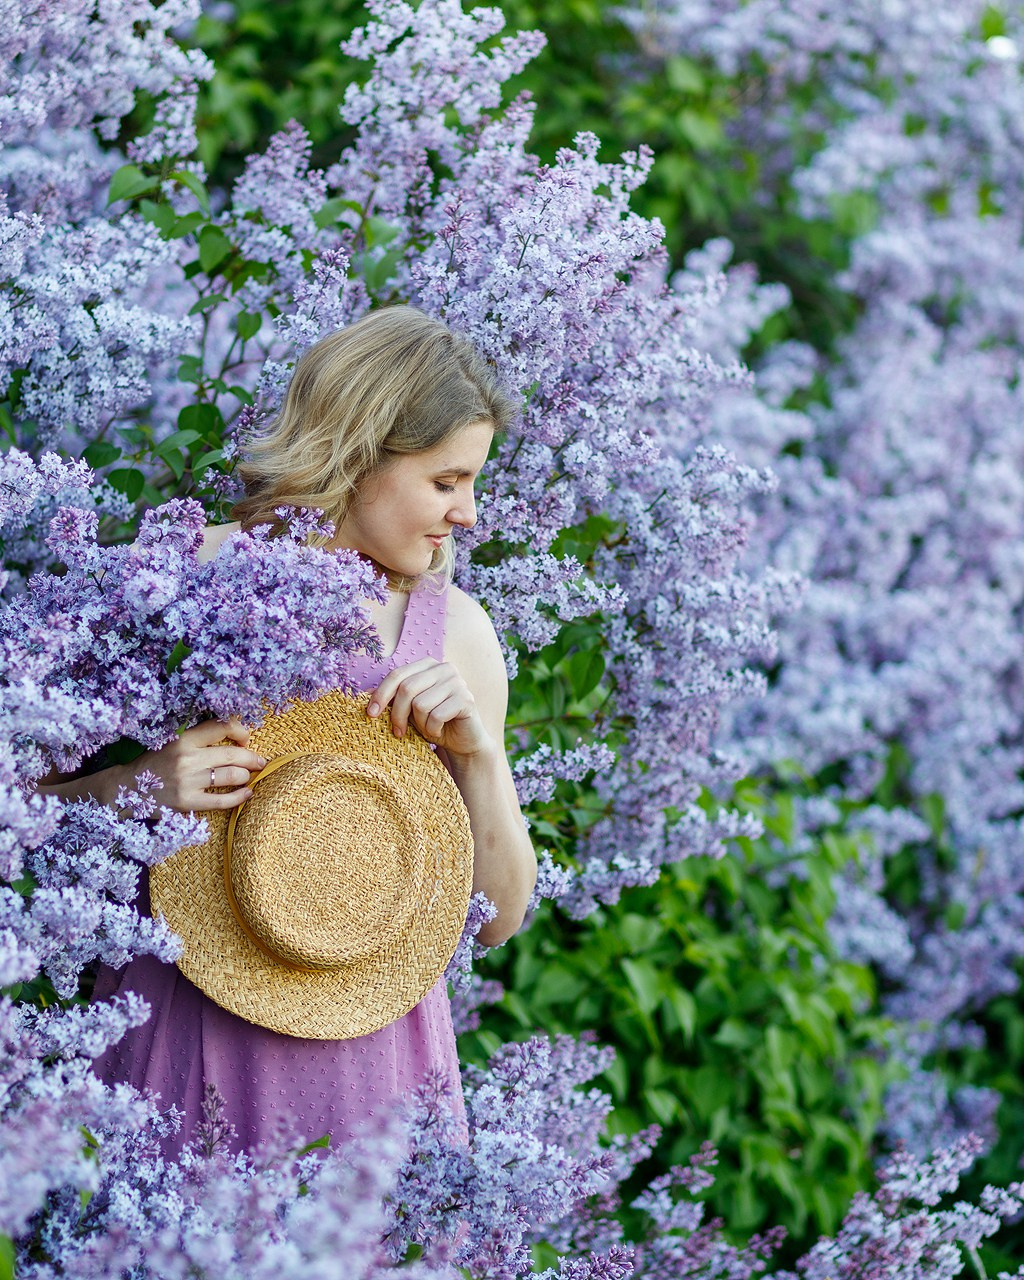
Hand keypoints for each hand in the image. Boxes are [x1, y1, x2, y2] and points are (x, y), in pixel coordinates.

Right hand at [131, 717, 267, 812]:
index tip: (245, 740)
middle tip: (260, 762)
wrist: (128, 788)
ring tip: (249, 776)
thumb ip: (200, 739)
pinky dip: (240, 797)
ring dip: (246, 776)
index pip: (222, 726)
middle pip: (232, 755)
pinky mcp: (187, 802)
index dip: (241, 731)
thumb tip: (236, 737)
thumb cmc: (156, 763)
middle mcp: (187, 758)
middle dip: (252, 758)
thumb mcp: (174, 742)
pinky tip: (247, 793)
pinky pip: (222, 801)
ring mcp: (188, 781)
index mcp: (184, 739)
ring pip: (231, 776)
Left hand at [367, 658, 493, 758]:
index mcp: (428, 665)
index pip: (397, 674)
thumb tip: (365, 693)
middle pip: (407, 688)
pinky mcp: (466, 699)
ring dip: (419, 724)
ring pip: (421, 704)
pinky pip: (436, 716)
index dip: (381, 694)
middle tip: (398, 732)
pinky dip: (432, 729)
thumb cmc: (434, 723)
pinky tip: (438, 732)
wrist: (463, 742)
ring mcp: (457, 682)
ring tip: (427, 729)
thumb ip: (394, 699)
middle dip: (398, 714)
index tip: (371, 714)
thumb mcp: (409, 710)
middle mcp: (444, 668)